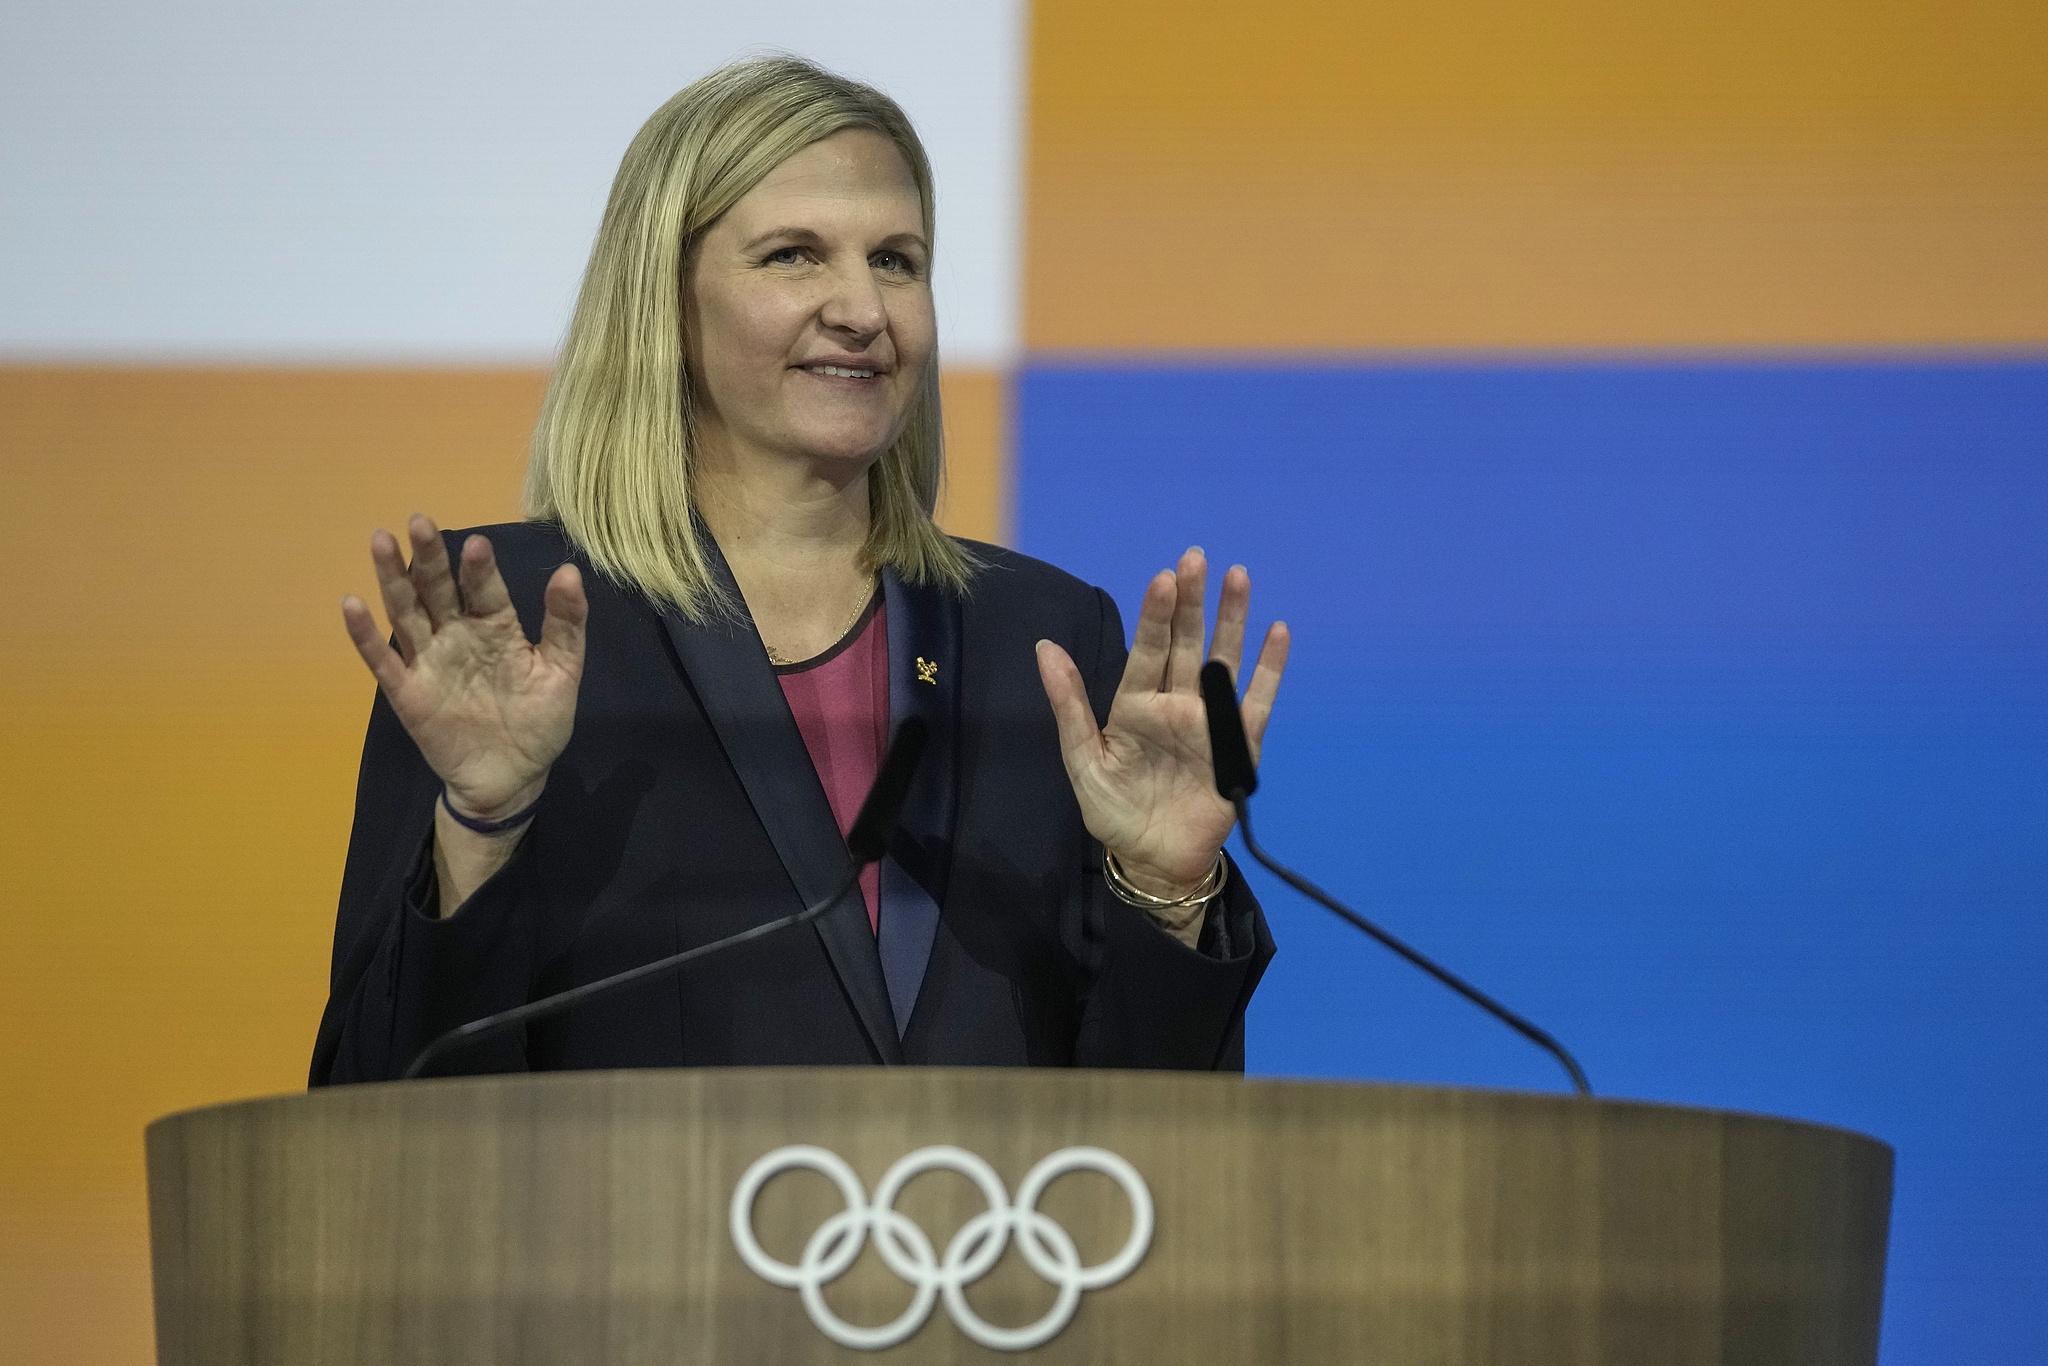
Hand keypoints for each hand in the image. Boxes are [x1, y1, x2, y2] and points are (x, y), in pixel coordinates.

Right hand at [341, 514, 587, 821]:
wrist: (513, 777)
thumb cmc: (538, 721)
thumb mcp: (562, 672)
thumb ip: (566, 624)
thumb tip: (569, 570)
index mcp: (495, 626)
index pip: (484, 589)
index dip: (480, 568)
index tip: (478, 545)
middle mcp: (457, 635)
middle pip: (437, 588)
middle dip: (428, 556)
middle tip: (420, 522)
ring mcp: (429, 661)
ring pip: (406, 612)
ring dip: (392, 578)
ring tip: (381, 541)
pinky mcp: (407, 692)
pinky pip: (382, 660)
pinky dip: (364, 634)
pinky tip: (352, 604)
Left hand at [1036, 547, 1288, 900]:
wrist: (1154, 861)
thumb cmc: (1114, 812)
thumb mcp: (1083, 760)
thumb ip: (1069, 705)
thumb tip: (1044, 648)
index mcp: (1135, 705)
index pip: (1147, 649)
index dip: (1156, 614)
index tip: (1163, 577)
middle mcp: (1174, 703)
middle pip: (1186, 642)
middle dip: (1192, 601)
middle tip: (1197, 557)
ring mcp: (1209, 721)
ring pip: (1223, 660)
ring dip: (1232, 620)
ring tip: (1237, 576)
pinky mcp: (1239, 746)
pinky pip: (1256, 701)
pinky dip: (1268, 668)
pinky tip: (1277, 633)